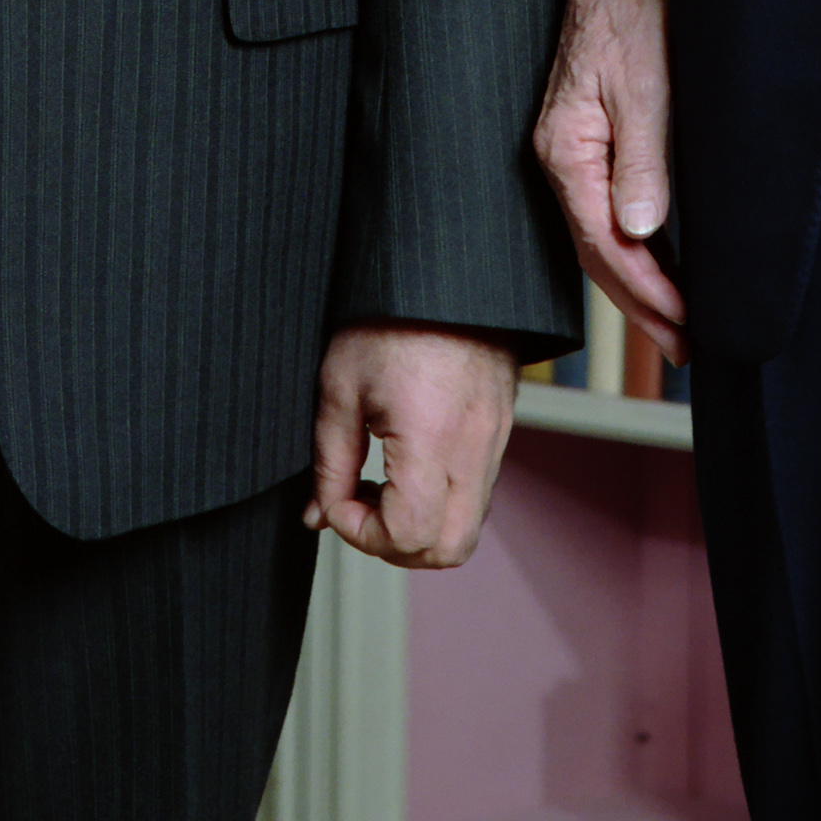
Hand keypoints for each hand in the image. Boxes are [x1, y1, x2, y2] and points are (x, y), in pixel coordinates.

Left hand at [305, 325, 518, 568]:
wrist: (444, 271)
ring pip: (467, 528)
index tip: (335, 500)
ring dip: (421, 528)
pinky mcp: (501, 428)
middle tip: (361, 509)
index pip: (408, 534)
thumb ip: (329, 460)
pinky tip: (408, 467)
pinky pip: (477, 494)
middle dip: (397, 546)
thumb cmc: (388, 316)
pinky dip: (441, 502)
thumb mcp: (341, 385)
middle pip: (448, 549)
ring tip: (382, 487)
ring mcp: (494, 439)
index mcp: (431, 436)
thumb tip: (319, 513)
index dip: (362, 534)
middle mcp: (473, 447)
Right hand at [530, 0, 685, 364]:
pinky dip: (635, 249)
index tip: (684, 326)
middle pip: (595, 252)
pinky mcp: (591, 140)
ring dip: (638, 285)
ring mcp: (573, 151)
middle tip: (685, 347)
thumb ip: (641, 159)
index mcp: (566, 150)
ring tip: (676, 327)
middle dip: (641, 305)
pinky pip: (607, 210)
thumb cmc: (632, 11)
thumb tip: (640, 231)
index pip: (602, 243)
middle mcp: (561, 158)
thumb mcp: (644, 83)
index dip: (646, 292)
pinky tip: (659, 267)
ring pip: (600, 237)